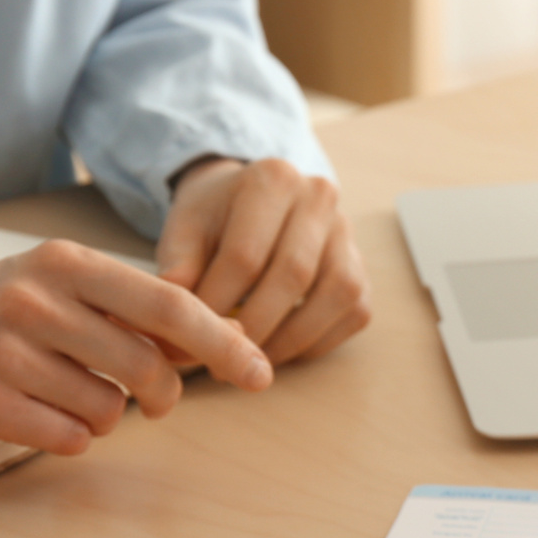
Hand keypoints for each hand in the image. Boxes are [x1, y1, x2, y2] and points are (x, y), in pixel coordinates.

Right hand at [0, 240, 271, 454]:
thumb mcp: (62, 284)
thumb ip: (133, 308)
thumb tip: (226, 338)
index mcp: (67, 263)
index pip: (169, 303)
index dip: (222, 342)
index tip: (260, 372)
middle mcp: (36, 301)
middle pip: (146, 366)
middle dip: (166, 394)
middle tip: (158, 400)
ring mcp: (6, 354)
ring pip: (108, 410)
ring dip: (108, 416)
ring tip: (72, 394)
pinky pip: (69, 438)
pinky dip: (72, 436)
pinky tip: (42, 414)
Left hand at [155, 157, 371, 362]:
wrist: (253, 203)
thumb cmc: (215, 219)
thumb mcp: (184, 229)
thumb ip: (178, 265)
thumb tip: (176, 312)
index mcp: (271, 179)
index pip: (245, 254)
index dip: (218, 303)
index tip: (194, 334)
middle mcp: (319, 197)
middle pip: (294, 274)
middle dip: (255, 326)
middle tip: (223, 358)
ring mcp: (347, 231)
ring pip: (335, 295)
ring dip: (291, 339)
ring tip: (252, 359)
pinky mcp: (362, 266)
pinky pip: (353, 313)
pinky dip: (318, 341)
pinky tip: (280, 350)